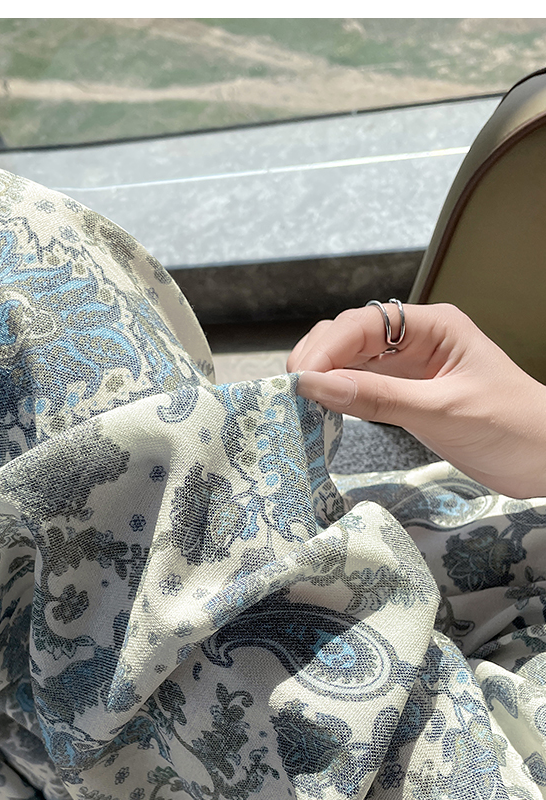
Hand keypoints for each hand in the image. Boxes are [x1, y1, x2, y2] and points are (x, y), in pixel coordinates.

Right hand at [286, 302, 545, 499]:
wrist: (545, 459)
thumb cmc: (510, 428)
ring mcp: (411, 367)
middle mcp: (418, 339)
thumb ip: (377, 397)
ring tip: (302, 404)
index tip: (299, 380)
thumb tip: (316, 386)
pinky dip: (339, 396)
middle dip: (318, 358)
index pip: (363, 324)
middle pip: (350, 335)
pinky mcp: (408, 395)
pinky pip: (362, 387)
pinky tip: (325, 410)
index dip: (326, 348)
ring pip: (350, 360)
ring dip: (324, 377)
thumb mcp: (440, 412)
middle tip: (294, 394)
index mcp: (434, 325)